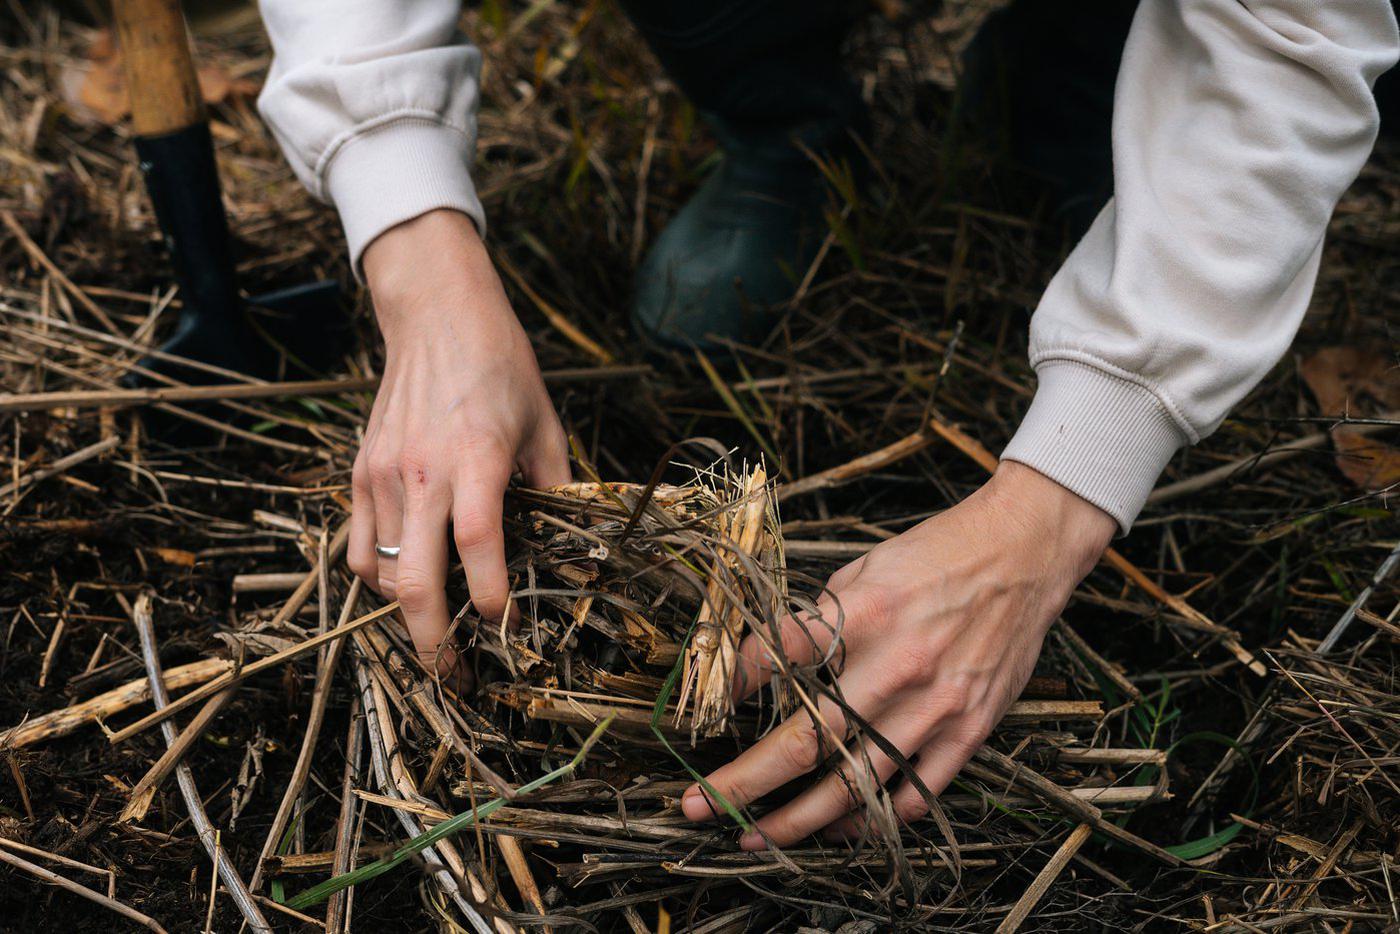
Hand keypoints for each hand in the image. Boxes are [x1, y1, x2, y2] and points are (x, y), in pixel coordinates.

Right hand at [351, 210, 569, 677]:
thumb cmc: (501, 368)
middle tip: (454, 674)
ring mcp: (381, 474)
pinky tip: (405, 580)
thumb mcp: (546, 426)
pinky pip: (357, 547)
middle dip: (433, 640)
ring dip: (407, 611)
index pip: (480, 547)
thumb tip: (571, 549)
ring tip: (437, 627)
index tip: (511, 629)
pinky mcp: (359, 471)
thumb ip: (557, 490)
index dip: (494, 600)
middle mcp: (422, 472)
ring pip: (379, 573)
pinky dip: (377, 577)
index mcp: (478, 459)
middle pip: (414, 581)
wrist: (436, 316)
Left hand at [681, 461, 1115, 847]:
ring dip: (799, 820)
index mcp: (866, 614)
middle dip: (747, 782)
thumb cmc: (938, 557)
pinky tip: (841, 827)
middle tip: (701, 806)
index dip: (734, 689)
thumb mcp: (863, 570)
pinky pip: (916, 794)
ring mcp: (937, 705)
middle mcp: (899, 665)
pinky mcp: (969, 729)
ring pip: (858, 785)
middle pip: (808, 743)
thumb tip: (770, 663)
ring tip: (758, 835)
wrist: (1022, 552)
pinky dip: (875, 821)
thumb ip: (820, 621)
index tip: (706, 713)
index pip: (778, 660)